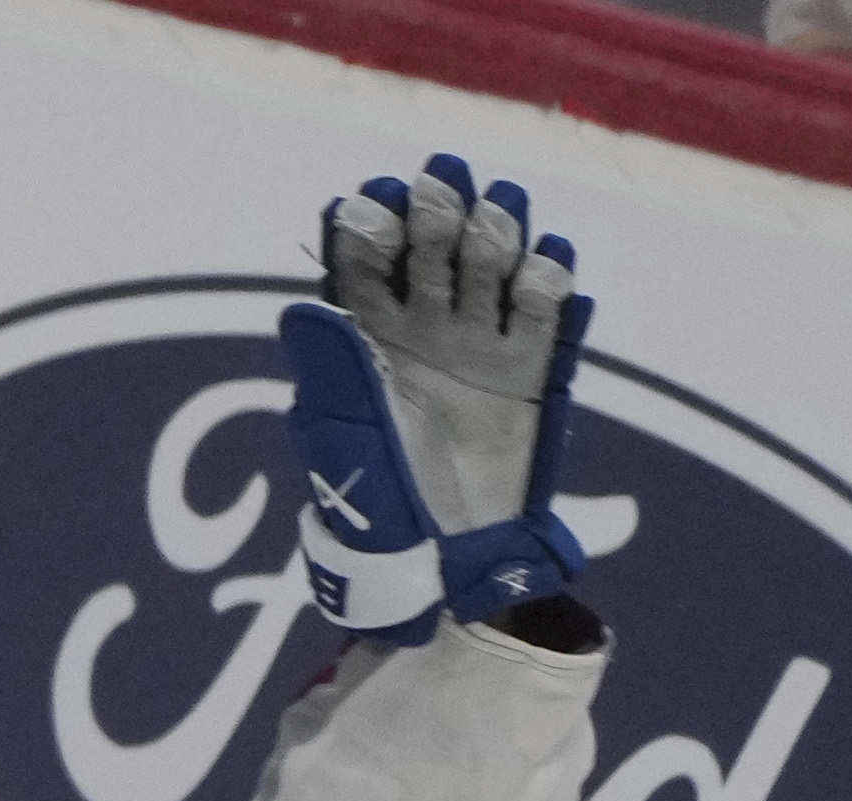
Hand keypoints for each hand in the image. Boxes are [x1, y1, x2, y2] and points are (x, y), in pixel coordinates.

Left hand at [279, 154, 593, 647]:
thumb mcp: (342, 438)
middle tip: (438, 186)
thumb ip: (330, 371)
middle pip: (432, 253)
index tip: (368, 204)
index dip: (368, 232)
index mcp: (365, 339)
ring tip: (497, 206)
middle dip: (435, 216)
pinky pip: (544, 311)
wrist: (441, 562)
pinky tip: (544, 259)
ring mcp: (480, 341)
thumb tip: (304, 306)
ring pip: (490, 268)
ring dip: (495, 232)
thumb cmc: (375, 503)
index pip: (365, 268)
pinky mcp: (532, 367)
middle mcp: (423, 327)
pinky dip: (547, 279)